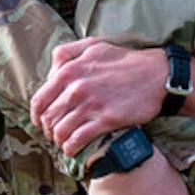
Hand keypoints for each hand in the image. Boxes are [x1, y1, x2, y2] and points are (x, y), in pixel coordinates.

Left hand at [31, 38, 170, 155]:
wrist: (157, 75)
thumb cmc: (125, 60)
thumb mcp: (92, 45)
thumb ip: (66, 53)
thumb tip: (51, 72)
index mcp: (69, 70)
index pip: (39, 100)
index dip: (37, 116)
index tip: (42, 123)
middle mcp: (76, 88)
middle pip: (48, 118)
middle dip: (48, 130)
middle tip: (54, 135)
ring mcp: (91, 104)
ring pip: (61, 131)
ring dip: (59, 141)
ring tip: (64, 143)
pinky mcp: (106, 119)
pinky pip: (78, 139)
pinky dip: (71, 148)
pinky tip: (73, 150)